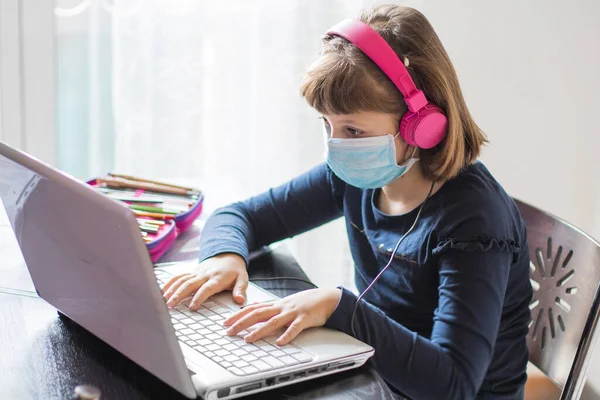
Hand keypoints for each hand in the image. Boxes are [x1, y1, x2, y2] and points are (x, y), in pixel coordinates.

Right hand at [161, 253, 247, 308]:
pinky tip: (161, 291)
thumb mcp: (242, 279)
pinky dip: (169, 283)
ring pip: (181, 280)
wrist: (228, 254)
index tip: (192, 307)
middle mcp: (205, 274)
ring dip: (171, 290)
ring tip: (163, 301)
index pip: (206, 288)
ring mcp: (196, 272)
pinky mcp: (191, 272)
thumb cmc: (235, 270)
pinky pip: (178, 276)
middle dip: (179, 294)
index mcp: (217, 278)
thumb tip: (240, 300)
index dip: (199, 297)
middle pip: (189, 284)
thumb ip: (240, 290)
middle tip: (170, 305)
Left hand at [223, 288, 341, 345]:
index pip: (253, 308)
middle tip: (229, 331)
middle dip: (242, 323)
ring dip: (259, 331)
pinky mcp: (305, 319)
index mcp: (276, 304)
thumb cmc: (305, 302)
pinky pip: (295, 328)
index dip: (238, 315)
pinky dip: (287, 335)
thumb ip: (271, 308)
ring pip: (273, 321)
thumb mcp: (285, 304)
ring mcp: (293, 312)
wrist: (325, 298)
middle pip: (258, 314)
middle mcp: (282, 307)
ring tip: (248, 339)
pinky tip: (280, 342)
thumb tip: (254, 310)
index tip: (225, 322)